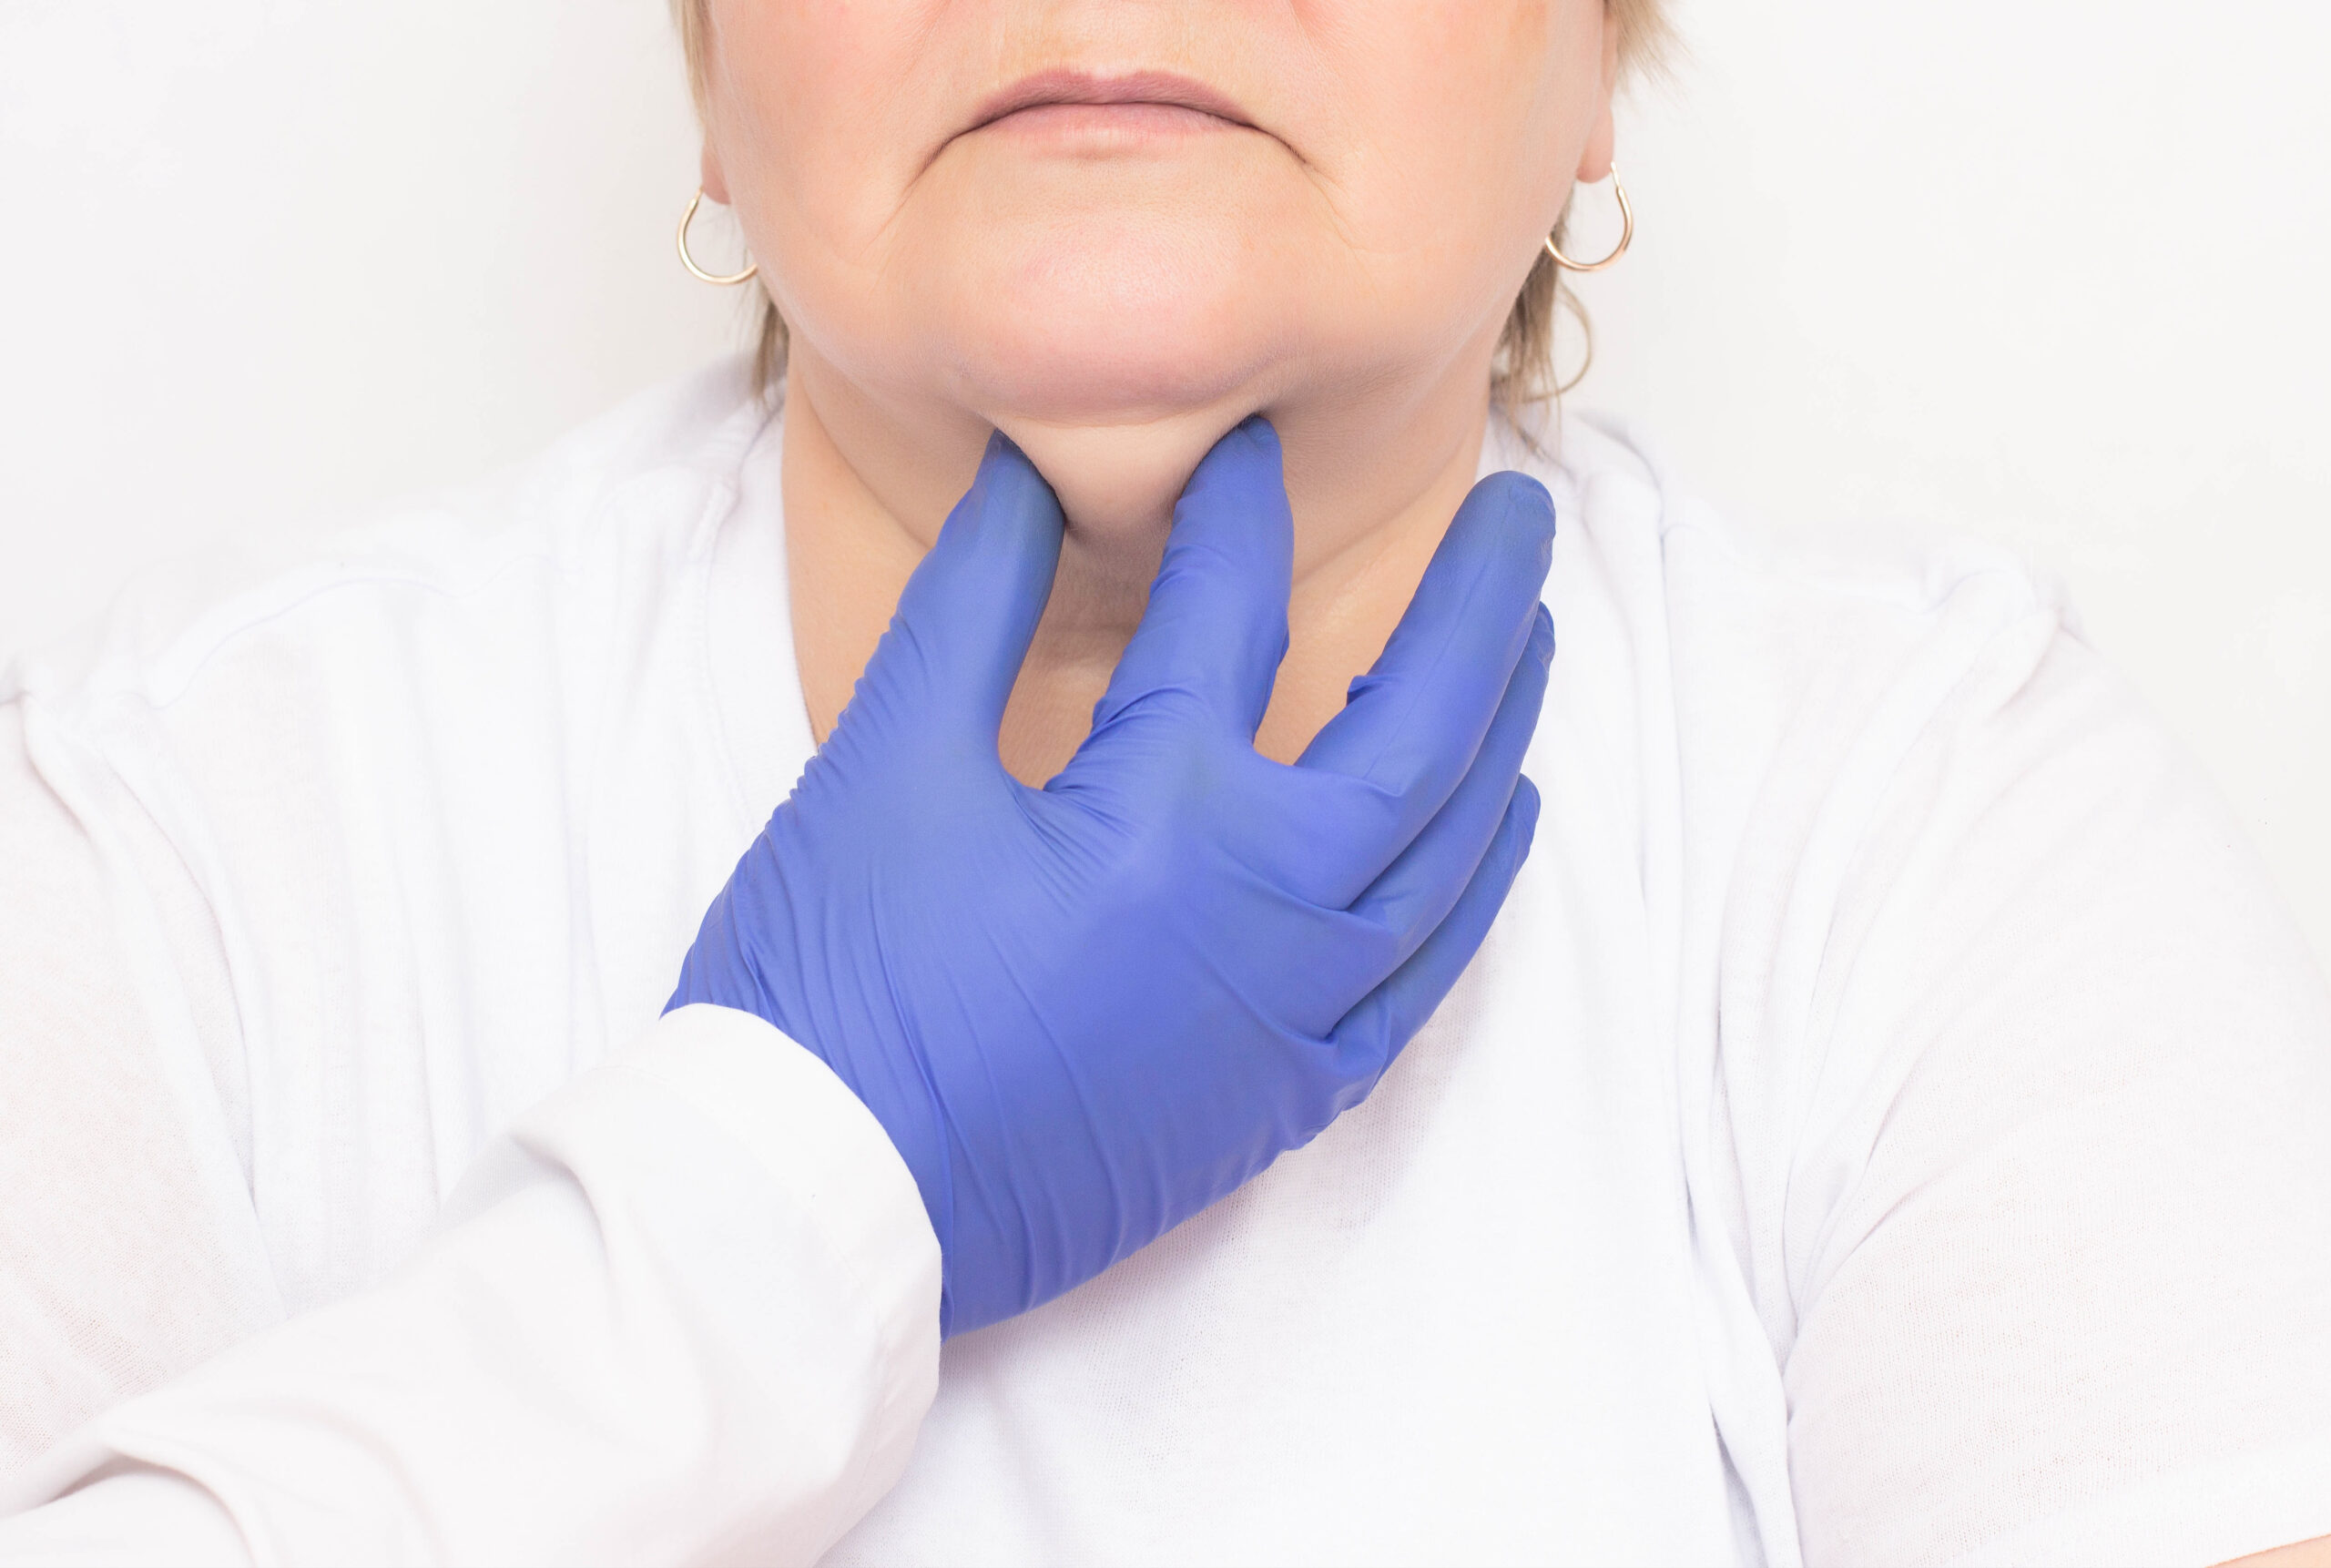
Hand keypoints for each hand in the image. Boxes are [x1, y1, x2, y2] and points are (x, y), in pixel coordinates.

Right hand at [670, 417, 1554, 1334]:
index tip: (1248, 447)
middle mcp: (1266, 906)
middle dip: (1481, 600)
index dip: (1238, 506)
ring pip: (1450, 846)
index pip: (1232, 609)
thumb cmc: (831, 991)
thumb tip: (1028, 479)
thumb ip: (971, 608)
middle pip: (1421, 722)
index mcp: (1162, 809)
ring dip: (1501, 727)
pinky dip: (1475, 886)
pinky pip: (1426, 976)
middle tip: (1524, 508)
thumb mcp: (883, 767)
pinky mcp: (1286, 1093)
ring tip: (1533, 639)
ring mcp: (1293, 1011)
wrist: (816, 1204)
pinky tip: (1501, 819)